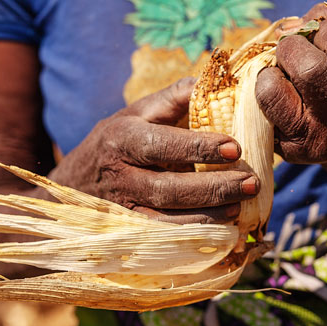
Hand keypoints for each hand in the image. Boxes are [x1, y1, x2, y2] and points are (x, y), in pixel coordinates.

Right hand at [51, 78, 259, 223]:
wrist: (75, 183)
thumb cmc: (118, 141)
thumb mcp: (138, 113)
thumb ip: (175, 98)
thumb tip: (215, 83)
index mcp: (122, 138)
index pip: (161, 145)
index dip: (198, 148)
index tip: (234, 148)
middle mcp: (120, 176)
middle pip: (167, 189)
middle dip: (213, 188)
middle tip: (251, 183)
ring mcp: (122, 209)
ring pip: (165, 221)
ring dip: (206, 218)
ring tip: (240, 208)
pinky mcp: (128, 234)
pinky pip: (162, 241)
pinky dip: (192, 239)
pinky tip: (220, 231)